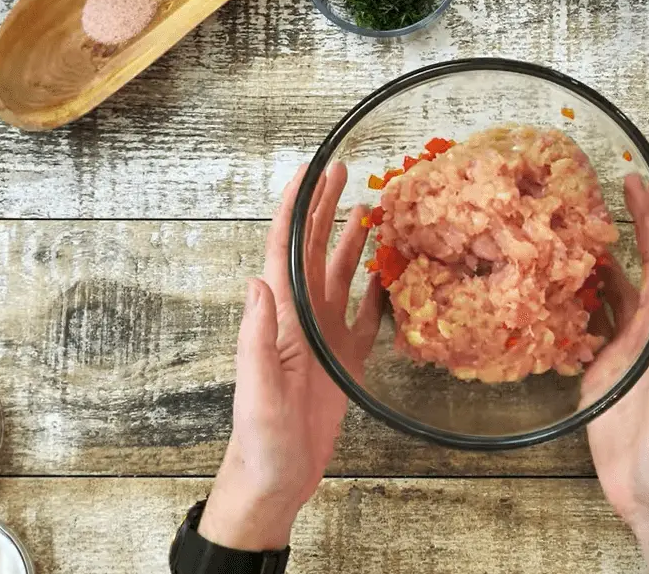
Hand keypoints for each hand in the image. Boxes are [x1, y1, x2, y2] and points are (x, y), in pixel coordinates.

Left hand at [199, 163, 381, 550]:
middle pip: (315, 250)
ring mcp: (325, 338)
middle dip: (326, 208)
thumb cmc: (260, 437)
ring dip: (355, 241)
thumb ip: (256, 336)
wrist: (276, 477)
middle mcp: (302, 318)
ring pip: (342, 276)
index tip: (309, 172)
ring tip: (374, 208)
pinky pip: (367, 317)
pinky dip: (379, 291)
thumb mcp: (256, 388)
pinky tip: (392, 272)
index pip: (286, 250)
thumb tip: (258, 281)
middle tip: (344, 171)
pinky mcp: (346, 360)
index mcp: (281, 318)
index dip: (295, 209)